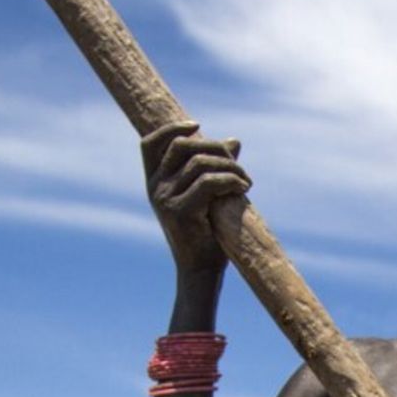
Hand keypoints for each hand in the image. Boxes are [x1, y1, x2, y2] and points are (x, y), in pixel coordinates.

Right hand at [141, 122, 250, 274]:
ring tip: (246, 181)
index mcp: (155, 183)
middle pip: (182, 146)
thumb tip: (234, 140)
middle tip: (239, 165)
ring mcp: (164, 199)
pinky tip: (244, 188)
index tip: (199, 126)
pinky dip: (231, 180)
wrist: (201, 271)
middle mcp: (155, 189)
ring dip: (230, 167)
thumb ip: (217, 167)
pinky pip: (209, 182)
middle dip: (215, 148)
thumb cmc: (208, 235)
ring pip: (200, 163)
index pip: (150, 144)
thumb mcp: (210, 196)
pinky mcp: (179, 211)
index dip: (171, 128)